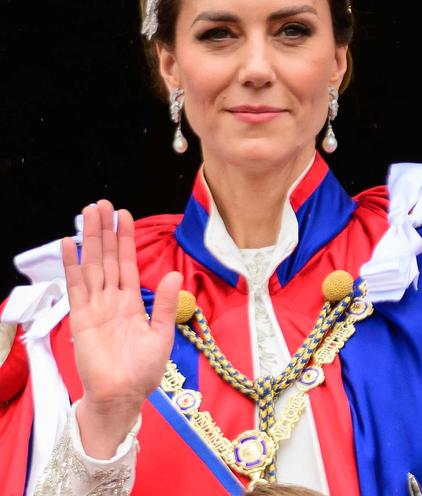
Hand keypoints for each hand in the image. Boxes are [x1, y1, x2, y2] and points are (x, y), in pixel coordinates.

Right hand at [61, 199, 181, 458]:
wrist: (123, 396)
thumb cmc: (143, 370)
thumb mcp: (162, 333)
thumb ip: (166, 304)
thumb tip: (175, 275)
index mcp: (132, 302)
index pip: (128, 263)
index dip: (125, 240)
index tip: (123, 215)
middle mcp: (112, 299)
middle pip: (107, 258)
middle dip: (104, 231)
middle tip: (100, 204)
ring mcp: (95, 307)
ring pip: (92, 266)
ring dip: (88, 240)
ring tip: (86, 214)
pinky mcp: (81, 318)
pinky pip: (76, 287)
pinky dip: (71, 265)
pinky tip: (68, 245)